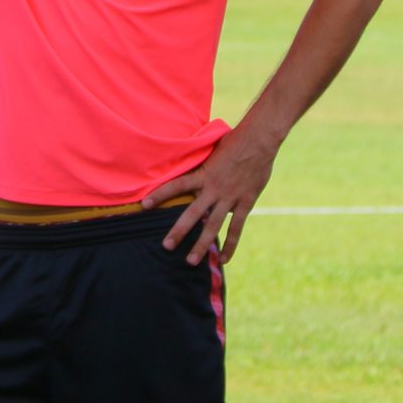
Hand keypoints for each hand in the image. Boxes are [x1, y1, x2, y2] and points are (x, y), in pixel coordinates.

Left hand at [142, 127, 278, 264]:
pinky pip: (236, 228)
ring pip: (212, 226)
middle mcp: (214, 189)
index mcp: (204, 174)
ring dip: (201, 245)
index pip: (177, 185)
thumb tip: (188, 159)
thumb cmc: (234, 140)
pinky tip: (224, 259)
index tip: (144, 205)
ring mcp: (229, 198)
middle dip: (179, 230)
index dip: (160, 194)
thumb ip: (202, 162)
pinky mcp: (245, 203)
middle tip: (166, 246)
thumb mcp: (212, 149)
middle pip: (192, 213)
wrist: (258, 141)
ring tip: (190, 261)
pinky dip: (230, 245)